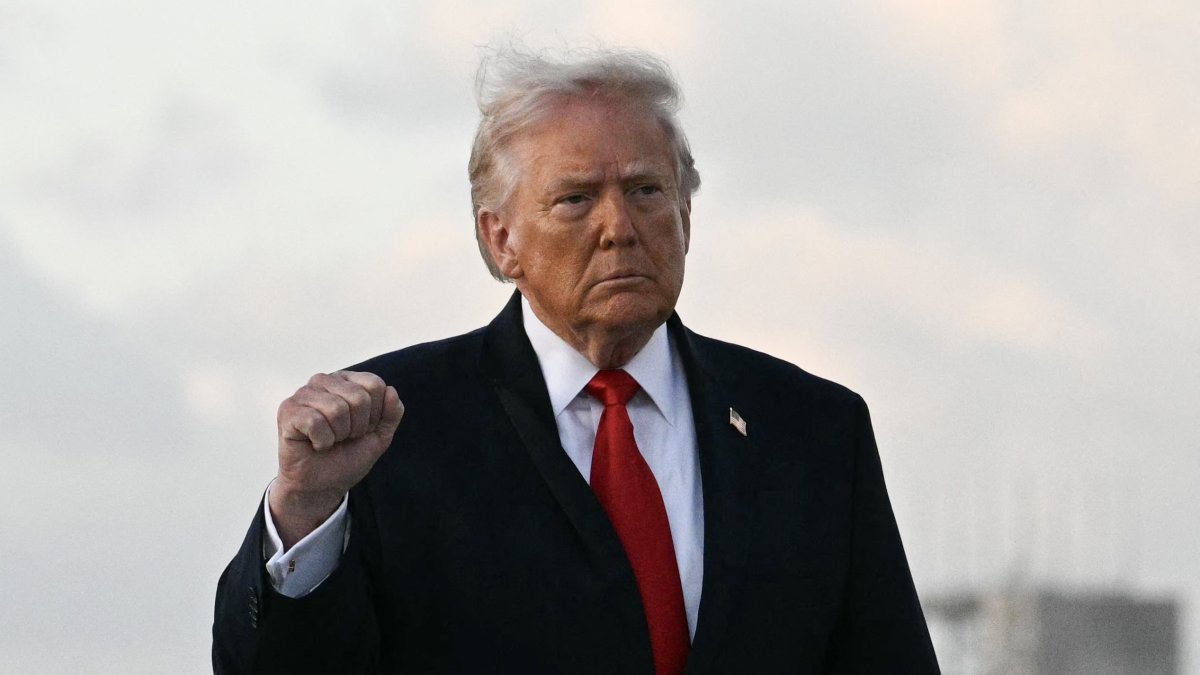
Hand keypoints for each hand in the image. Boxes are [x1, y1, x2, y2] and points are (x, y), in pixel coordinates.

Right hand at [270, 371, 403, 547]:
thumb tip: (391, 391)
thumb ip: (392, 413)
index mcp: (346, 380)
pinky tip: (315, 444)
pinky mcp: (287, 410)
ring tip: (329, 440)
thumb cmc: (347, 456)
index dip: (375, 415)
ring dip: (338, 435)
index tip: (362, 429)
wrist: (322, 486)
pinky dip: (322, 441)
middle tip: (343, 438)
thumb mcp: (379, 436)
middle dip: (357, 427)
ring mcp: (303, 393)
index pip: (374, 385)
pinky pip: (315, 422)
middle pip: (358, 397)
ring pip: (336, 409)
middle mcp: (324, 381)